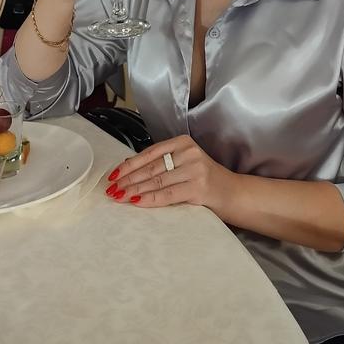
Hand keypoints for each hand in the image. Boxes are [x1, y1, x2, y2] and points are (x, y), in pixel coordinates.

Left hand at [104, 134, 234, 215]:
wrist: (232, 192)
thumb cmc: (205, 179)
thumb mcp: (185, 163)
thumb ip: (163, 163)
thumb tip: (129, 168)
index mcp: (182, 142)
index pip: (149, 153)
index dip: (129, 165)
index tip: (114, 174)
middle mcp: (188, 152)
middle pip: (151, 167)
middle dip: (128, 179)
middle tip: (112, 188)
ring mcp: (194, 169)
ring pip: (156, 181)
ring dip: (134, 190)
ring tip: (119, 196)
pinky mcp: (198, 187)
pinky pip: (167, 194)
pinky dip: (149, 199)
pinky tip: (136, 202)